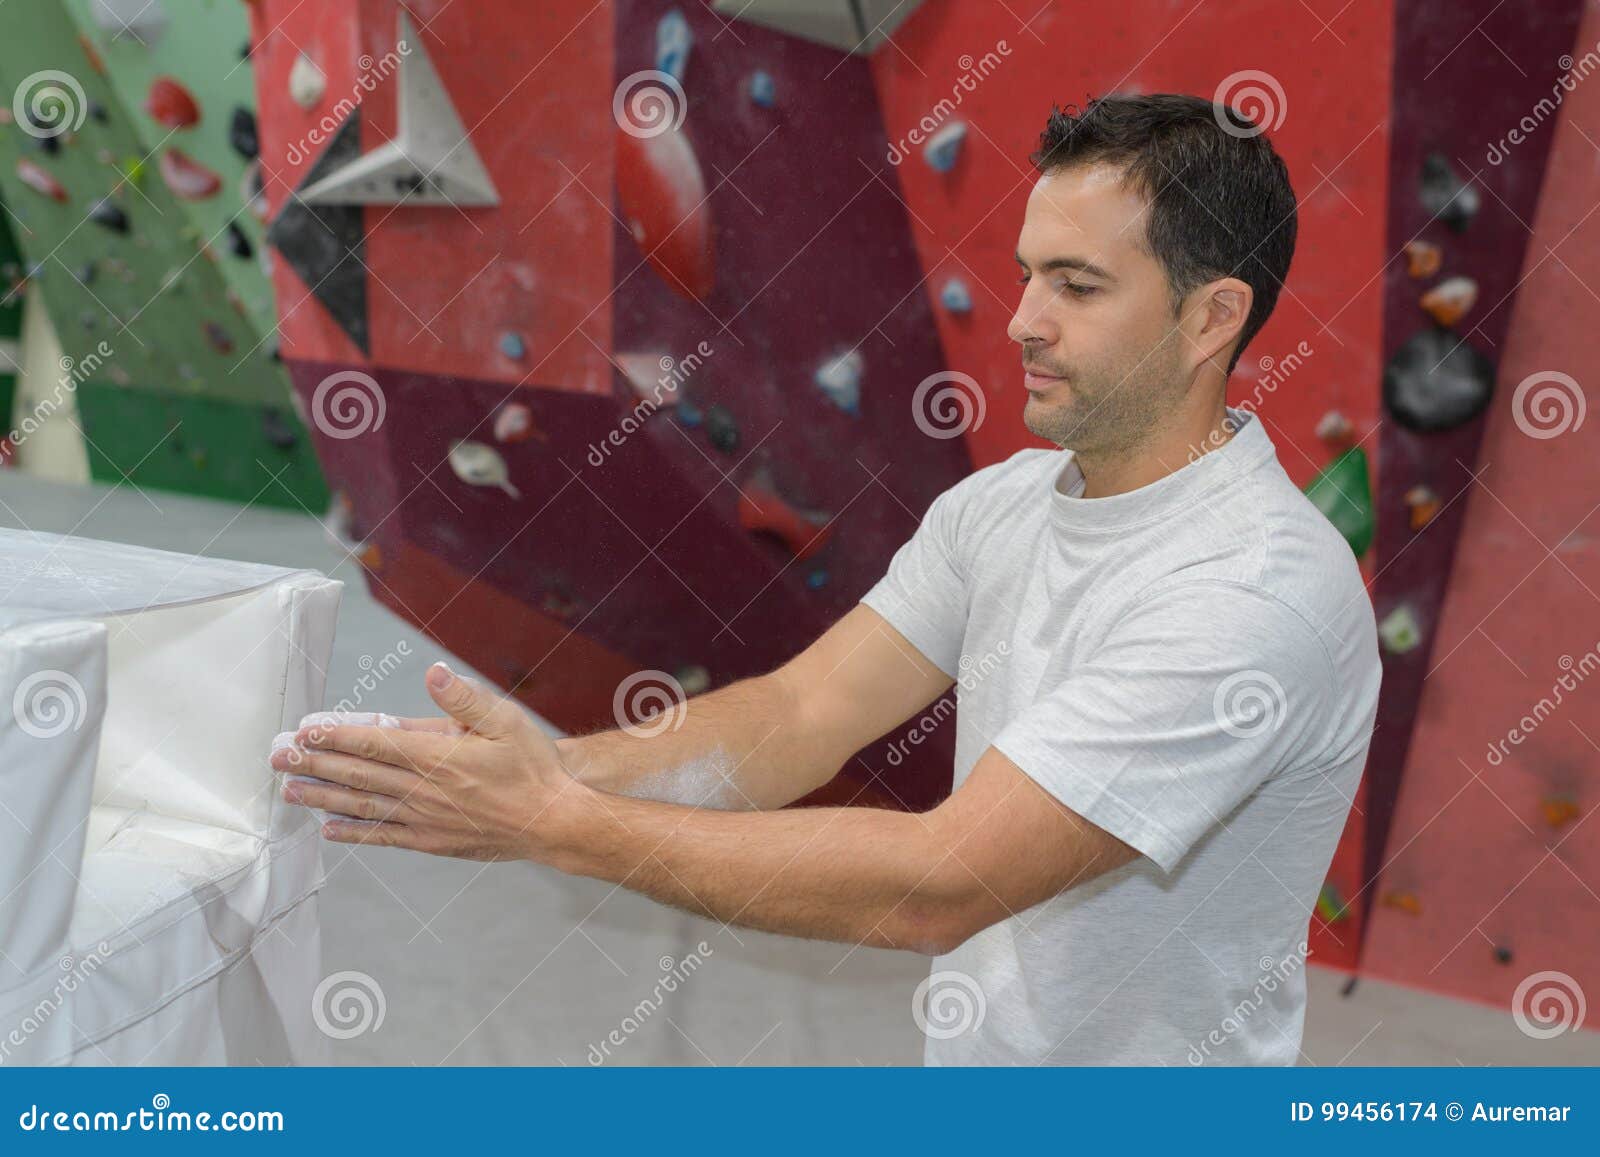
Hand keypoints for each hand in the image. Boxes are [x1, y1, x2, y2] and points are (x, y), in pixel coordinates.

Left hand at [270, 661, 586, 861]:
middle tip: (277, 759)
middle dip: (313, 764)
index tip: (303, 731)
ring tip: (289, 792)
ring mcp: (424, 819)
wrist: (553, 821)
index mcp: (437, 757)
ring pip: (362, 806)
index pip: (373, 743)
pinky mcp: (432, 841)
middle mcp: (423, 790)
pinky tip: (329, 829)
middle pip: (357, 774)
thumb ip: (464, 699)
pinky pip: (383, 835)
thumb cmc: (532, 767)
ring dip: (322, 798)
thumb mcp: (506, 721)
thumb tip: (433, 674)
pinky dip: (354, 832)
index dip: (334, 736)